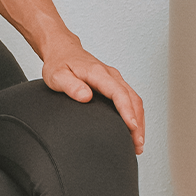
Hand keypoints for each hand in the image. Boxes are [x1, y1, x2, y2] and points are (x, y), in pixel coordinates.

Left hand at [41, 37, 144, 153]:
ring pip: (135, 100)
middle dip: (138, 123)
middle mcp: (111, 75)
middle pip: (133, 100)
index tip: (132, 128)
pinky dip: (135, 115)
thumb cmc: (58, 63)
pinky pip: (130, 99)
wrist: (62, 50)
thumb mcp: (56, 75)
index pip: (119, 93)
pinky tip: (133, 129)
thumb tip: (85, 97)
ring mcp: (115, 79)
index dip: (127, 111)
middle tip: (137, 145)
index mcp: (98, 73)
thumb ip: (70, 85)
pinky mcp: (115, 83)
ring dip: (139, 121)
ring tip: (137, 143)